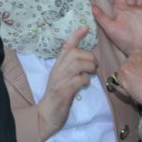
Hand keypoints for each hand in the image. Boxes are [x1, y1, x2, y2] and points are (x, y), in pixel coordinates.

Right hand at [37, 26, 97, 140]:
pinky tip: (85, 84)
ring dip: (89, 67)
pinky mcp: (63, 91)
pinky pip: (78, 80)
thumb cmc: (58, 97)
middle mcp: (57, 70)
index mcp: (57, 66)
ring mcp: (59, 80)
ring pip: (77, 64)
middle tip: (94, 65)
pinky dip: (85, 80)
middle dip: (88, 56)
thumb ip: (72, 69)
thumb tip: (86, 60)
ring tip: (91, 73)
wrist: (46, 115)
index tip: (85, 27)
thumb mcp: (63, 78)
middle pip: (74, 53)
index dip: (76, 36)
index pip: (66, 46)